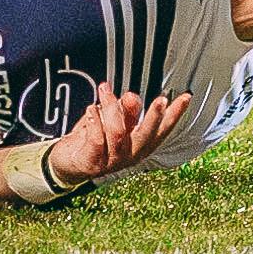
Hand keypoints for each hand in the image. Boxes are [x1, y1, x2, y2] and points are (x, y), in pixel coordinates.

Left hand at [45, 86, 192, 184]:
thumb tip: (132, 97)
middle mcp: (130, 155)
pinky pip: (96, 138)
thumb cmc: (92, 139)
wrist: (67, 162)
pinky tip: (90, 109)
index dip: (175, 115)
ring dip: (112, 107)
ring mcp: (112, 161)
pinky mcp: (93, 163)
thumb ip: (124, 110)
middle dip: (155, 117)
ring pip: (118, 132)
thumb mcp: (111, 120)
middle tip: (161, 100)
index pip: (161, 130)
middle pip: (146, 136)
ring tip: (104, 90)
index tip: (186, 98)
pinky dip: (94, 120)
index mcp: (139, 145)